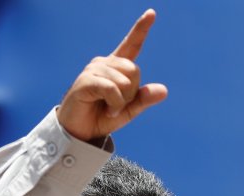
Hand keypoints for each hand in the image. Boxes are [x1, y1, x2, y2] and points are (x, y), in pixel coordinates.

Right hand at [57, 9, 167, 141]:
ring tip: (109, 109)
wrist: (79, 133)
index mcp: (116, 68)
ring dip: (122, 102)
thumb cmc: (101, 118)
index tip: (152, 13)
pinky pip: (112, 88)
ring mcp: (93, 70)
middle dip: (131, 93)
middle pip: (135, 70)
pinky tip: (108, 110)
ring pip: (125, 81)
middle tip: (117, 105)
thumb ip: (144, 100)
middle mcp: (104, 63)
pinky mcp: (86, 81)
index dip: (141, 29)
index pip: (131, 45)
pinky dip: (115, 103)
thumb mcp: (128, 111)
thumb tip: (164, 90)